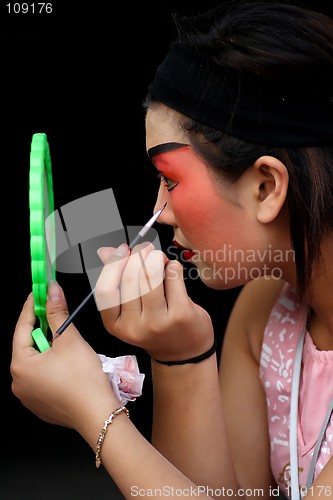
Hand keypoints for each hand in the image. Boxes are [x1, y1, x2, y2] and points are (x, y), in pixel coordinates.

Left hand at [11, 286, 118, 430]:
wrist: (98, 414)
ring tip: (66, 339)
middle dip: (43, 328)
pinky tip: (68, 362)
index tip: (39, 293)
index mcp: (20, 365)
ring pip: (37, 362)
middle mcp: (19, 383)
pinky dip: (53, 365)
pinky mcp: (42, 405)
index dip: (32, 307)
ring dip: (49, 347)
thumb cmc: (83, 379)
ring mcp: (29, 396)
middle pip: (29, 345)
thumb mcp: (69, 339)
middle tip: (55, 312)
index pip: (22, 327)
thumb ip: (57, 313)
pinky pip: (44, 377)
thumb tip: (52, 291)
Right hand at [96, 243, 213, 361]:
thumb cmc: (155, 325)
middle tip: (146, 249)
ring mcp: (158, 322)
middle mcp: (134, 327)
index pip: (105, 290)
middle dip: (138, 255)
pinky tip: (173, 269)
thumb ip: (117, 278)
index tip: (123, 249)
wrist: (183, 353)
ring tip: (158, 257)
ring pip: (151, 277)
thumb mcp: (130, 309)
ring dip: (155, 258)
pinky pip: (173, 278)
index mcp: (116, 324)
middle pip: (129, 279)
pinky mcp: (180, 315)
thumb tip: (106, 251)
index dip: (113, 264)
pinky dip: (173, 266)